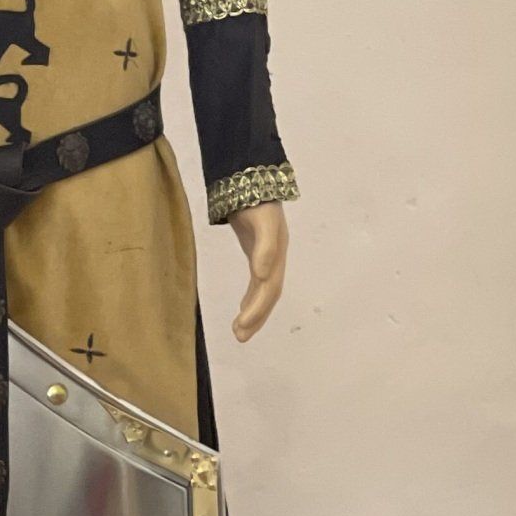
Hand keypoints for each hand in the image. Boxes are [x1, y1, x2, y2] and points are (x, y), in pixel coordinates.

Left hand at [227, 202, 287, 341]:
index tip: (241, 325)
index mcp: (276, 254)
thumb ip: (264, 247)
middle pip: (268, 295)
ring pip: (263, 291)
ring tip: (239, 331)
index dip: (257, 308)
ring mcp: (267, 256)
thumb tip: (261, 274)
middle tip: (239, 337)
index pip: (269, 289)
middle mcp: (274, 258)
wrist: (252, 178)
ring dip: (253, 312)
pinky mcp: (257, 252)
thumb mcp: (262, 222)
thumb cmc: (257, 201)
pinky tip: (242, 309)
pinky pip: (257, 282)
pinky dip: (251, 297)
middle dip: (256, 317)